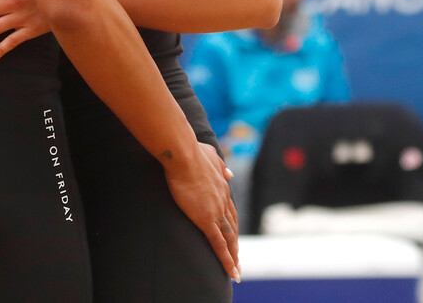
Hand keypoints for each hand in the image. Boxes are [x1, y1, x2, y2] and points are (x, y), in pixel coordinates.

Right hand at [162, 142, 240, 281]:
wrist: (184, 155)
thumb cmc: (192, 152)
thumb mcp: (212, 156)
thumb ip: (221, 166)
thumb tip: (230, 173)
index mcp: (223, 187)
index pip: (230, 211)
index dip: (232, 224)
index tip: (233, 234)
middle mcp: (224, 201)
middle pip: (233, 227)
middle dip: (236, 244)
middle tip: (237, 258)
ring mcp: (216, 211)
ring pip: (229, 239)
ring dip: (234, 256)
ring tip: (236, 270)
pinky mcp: (206, 219)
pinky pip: (219, 244)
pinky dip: (226, 258)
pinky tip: (231, 271)